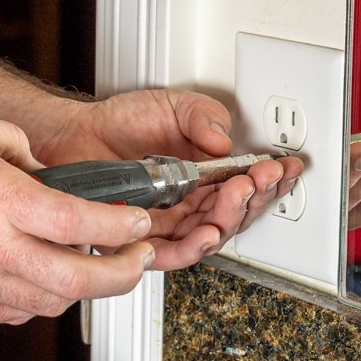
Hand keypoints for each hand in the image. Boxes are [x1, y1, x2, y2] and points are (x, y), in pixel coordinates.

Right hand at [0, 109, 161, 324]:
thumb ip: (10, 140)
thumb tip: (39, 166)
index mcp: (0, 201)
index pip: (81, 222)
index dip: (122, 226)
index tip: (138, 222)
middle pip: (81, 279)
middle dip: (124, 272)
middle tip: (138, 258)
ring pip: (53, 303)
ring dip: (84, 289)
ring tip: (97, 269)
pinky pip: (17, 313)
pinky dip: (41, 301)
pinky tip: (44, 282)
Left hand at [37, 89, 301, 269]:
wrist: (75, 133)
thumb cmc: (122, 122)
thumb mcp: (174, 106)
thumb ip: (204, 117)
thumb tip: (224, 140)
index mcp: (206, 178)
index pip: (248, 188)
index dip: (272, 181)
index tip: (285, 168)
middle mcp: (190, 205)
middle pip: (234, 217)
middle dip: (255, 199)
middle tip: (259, 179)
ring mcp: (167, 223)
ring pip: (208, 237)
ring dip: (229, 220)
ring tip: (238, 198)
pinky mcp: (137, 238)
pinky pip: (168, 254)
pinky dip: (190, 249)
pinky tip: (206, 235)